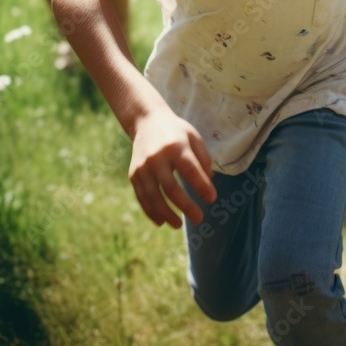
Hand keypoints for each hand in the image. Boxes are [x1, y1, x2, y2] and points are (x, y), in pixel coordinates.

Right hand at [129, 106, 216, 228]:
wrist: (146, 121)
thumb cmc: (176, 131)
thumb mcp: (194, 138)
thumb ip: (203, 160)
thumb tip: (209, 185)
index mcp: (175, 146)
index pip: (190, 170)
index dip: (202, 187)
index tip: (212, 199)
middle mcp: (157, 157)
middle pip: (171, 188)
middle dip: (186, 206)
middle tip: (199, 218)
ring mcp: (143, 167)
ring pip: (154, 197)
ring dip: (167, 214)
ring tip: (179, 225)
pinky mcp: (134, 174)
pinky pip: (142, 197)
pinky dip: (151, 212)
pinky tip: (162, 221)